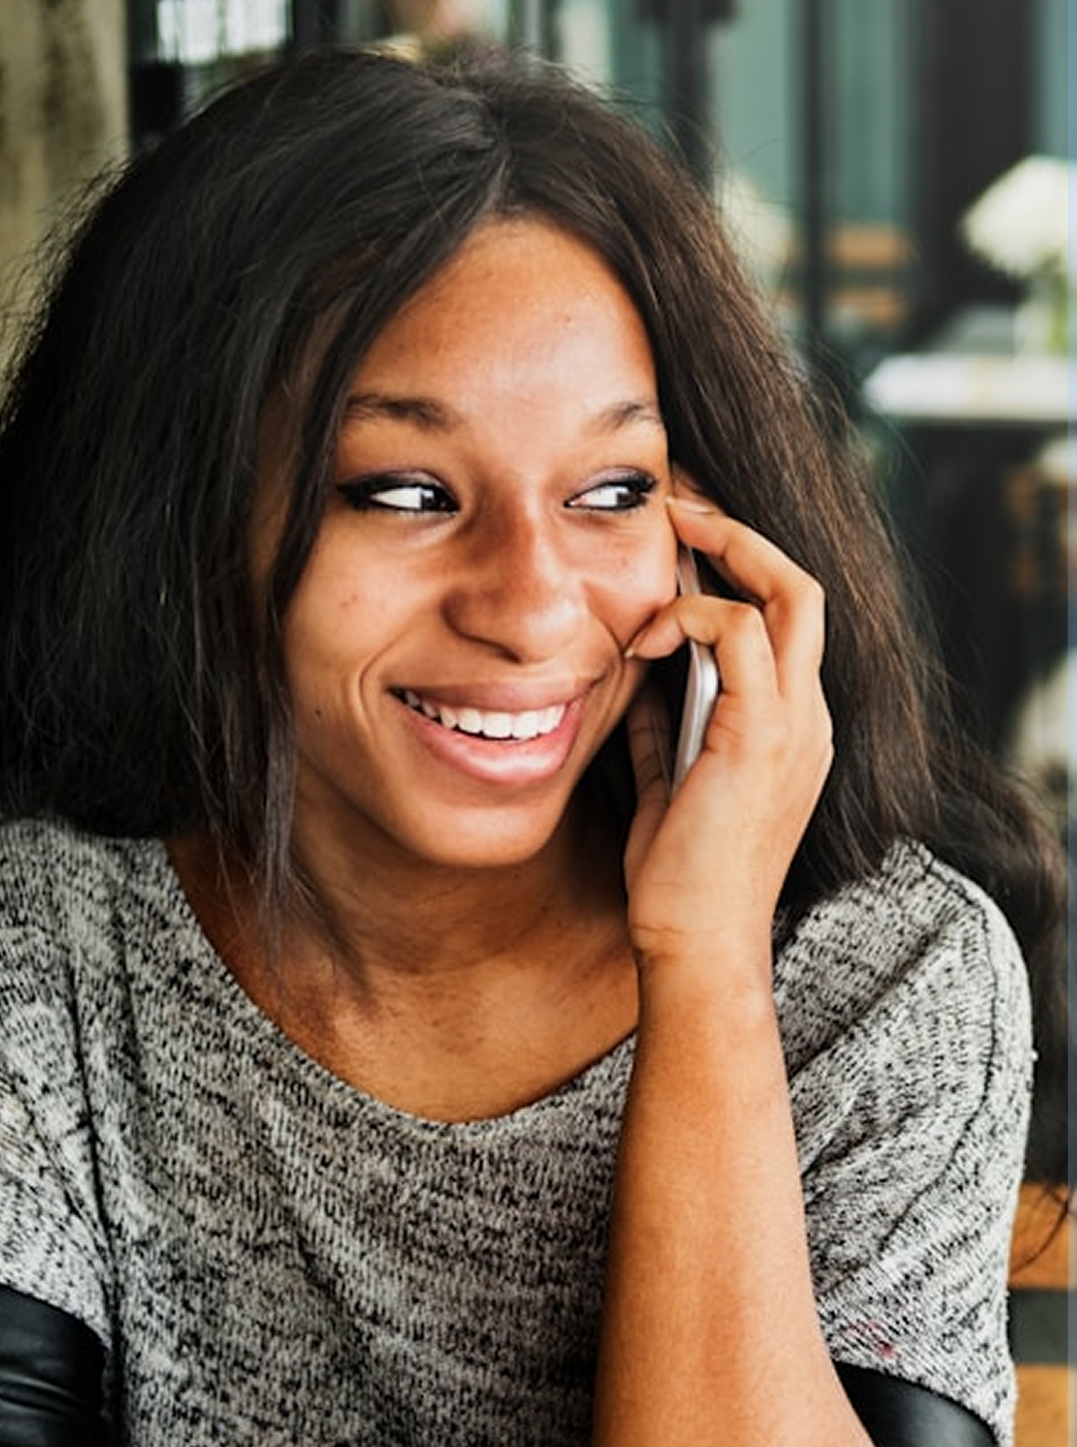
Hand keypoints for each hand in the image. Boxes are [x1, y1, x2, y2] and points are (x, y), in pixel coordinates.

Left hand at [622, 495, 832, 966]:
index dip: (737, 566)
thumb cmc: (680, 878)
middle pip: (802, 587)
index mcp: (792, 726)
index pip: (786, 618)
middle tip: (676, 503)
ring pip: (790, 594)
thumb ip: (663, 724)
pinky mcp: (764, 736)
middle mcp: (809, 717)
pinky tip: (646, 637)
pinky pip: (743, 635)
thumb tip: (636, 673)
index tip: (677, 538)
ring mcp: (797, 725)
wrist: (695, 944)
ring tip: (664, 538)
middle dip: (738, 533)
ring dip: (722, 555)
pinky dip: (693, 617)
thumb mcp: (668, 781)